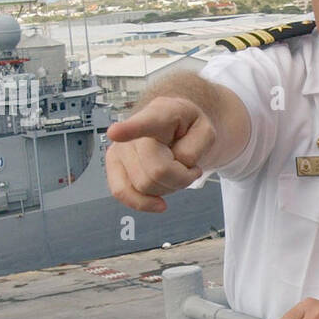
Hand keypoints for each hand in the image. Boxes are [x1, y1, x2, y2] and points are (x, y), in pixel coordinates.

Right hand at [104, 95, 215, 211]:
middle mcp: (134, 131)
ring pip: (145, 187)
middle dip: (180, 177)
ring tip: (173, 170)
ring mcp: (120, 149)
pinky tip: (159, 201)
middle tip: (187, 167)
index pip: (146, 123)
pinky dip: (145, 203)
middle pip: (157, 171)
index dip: (129, 129)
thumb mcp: (204, 131)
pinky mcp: (113, 167)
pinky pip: (122, 193)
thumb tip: (174, 164)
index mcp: (160, 115)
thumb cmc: (186, 129)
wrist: (173, 129)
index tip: (115, 132)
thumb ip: (195, 147)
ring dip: (167, 187)